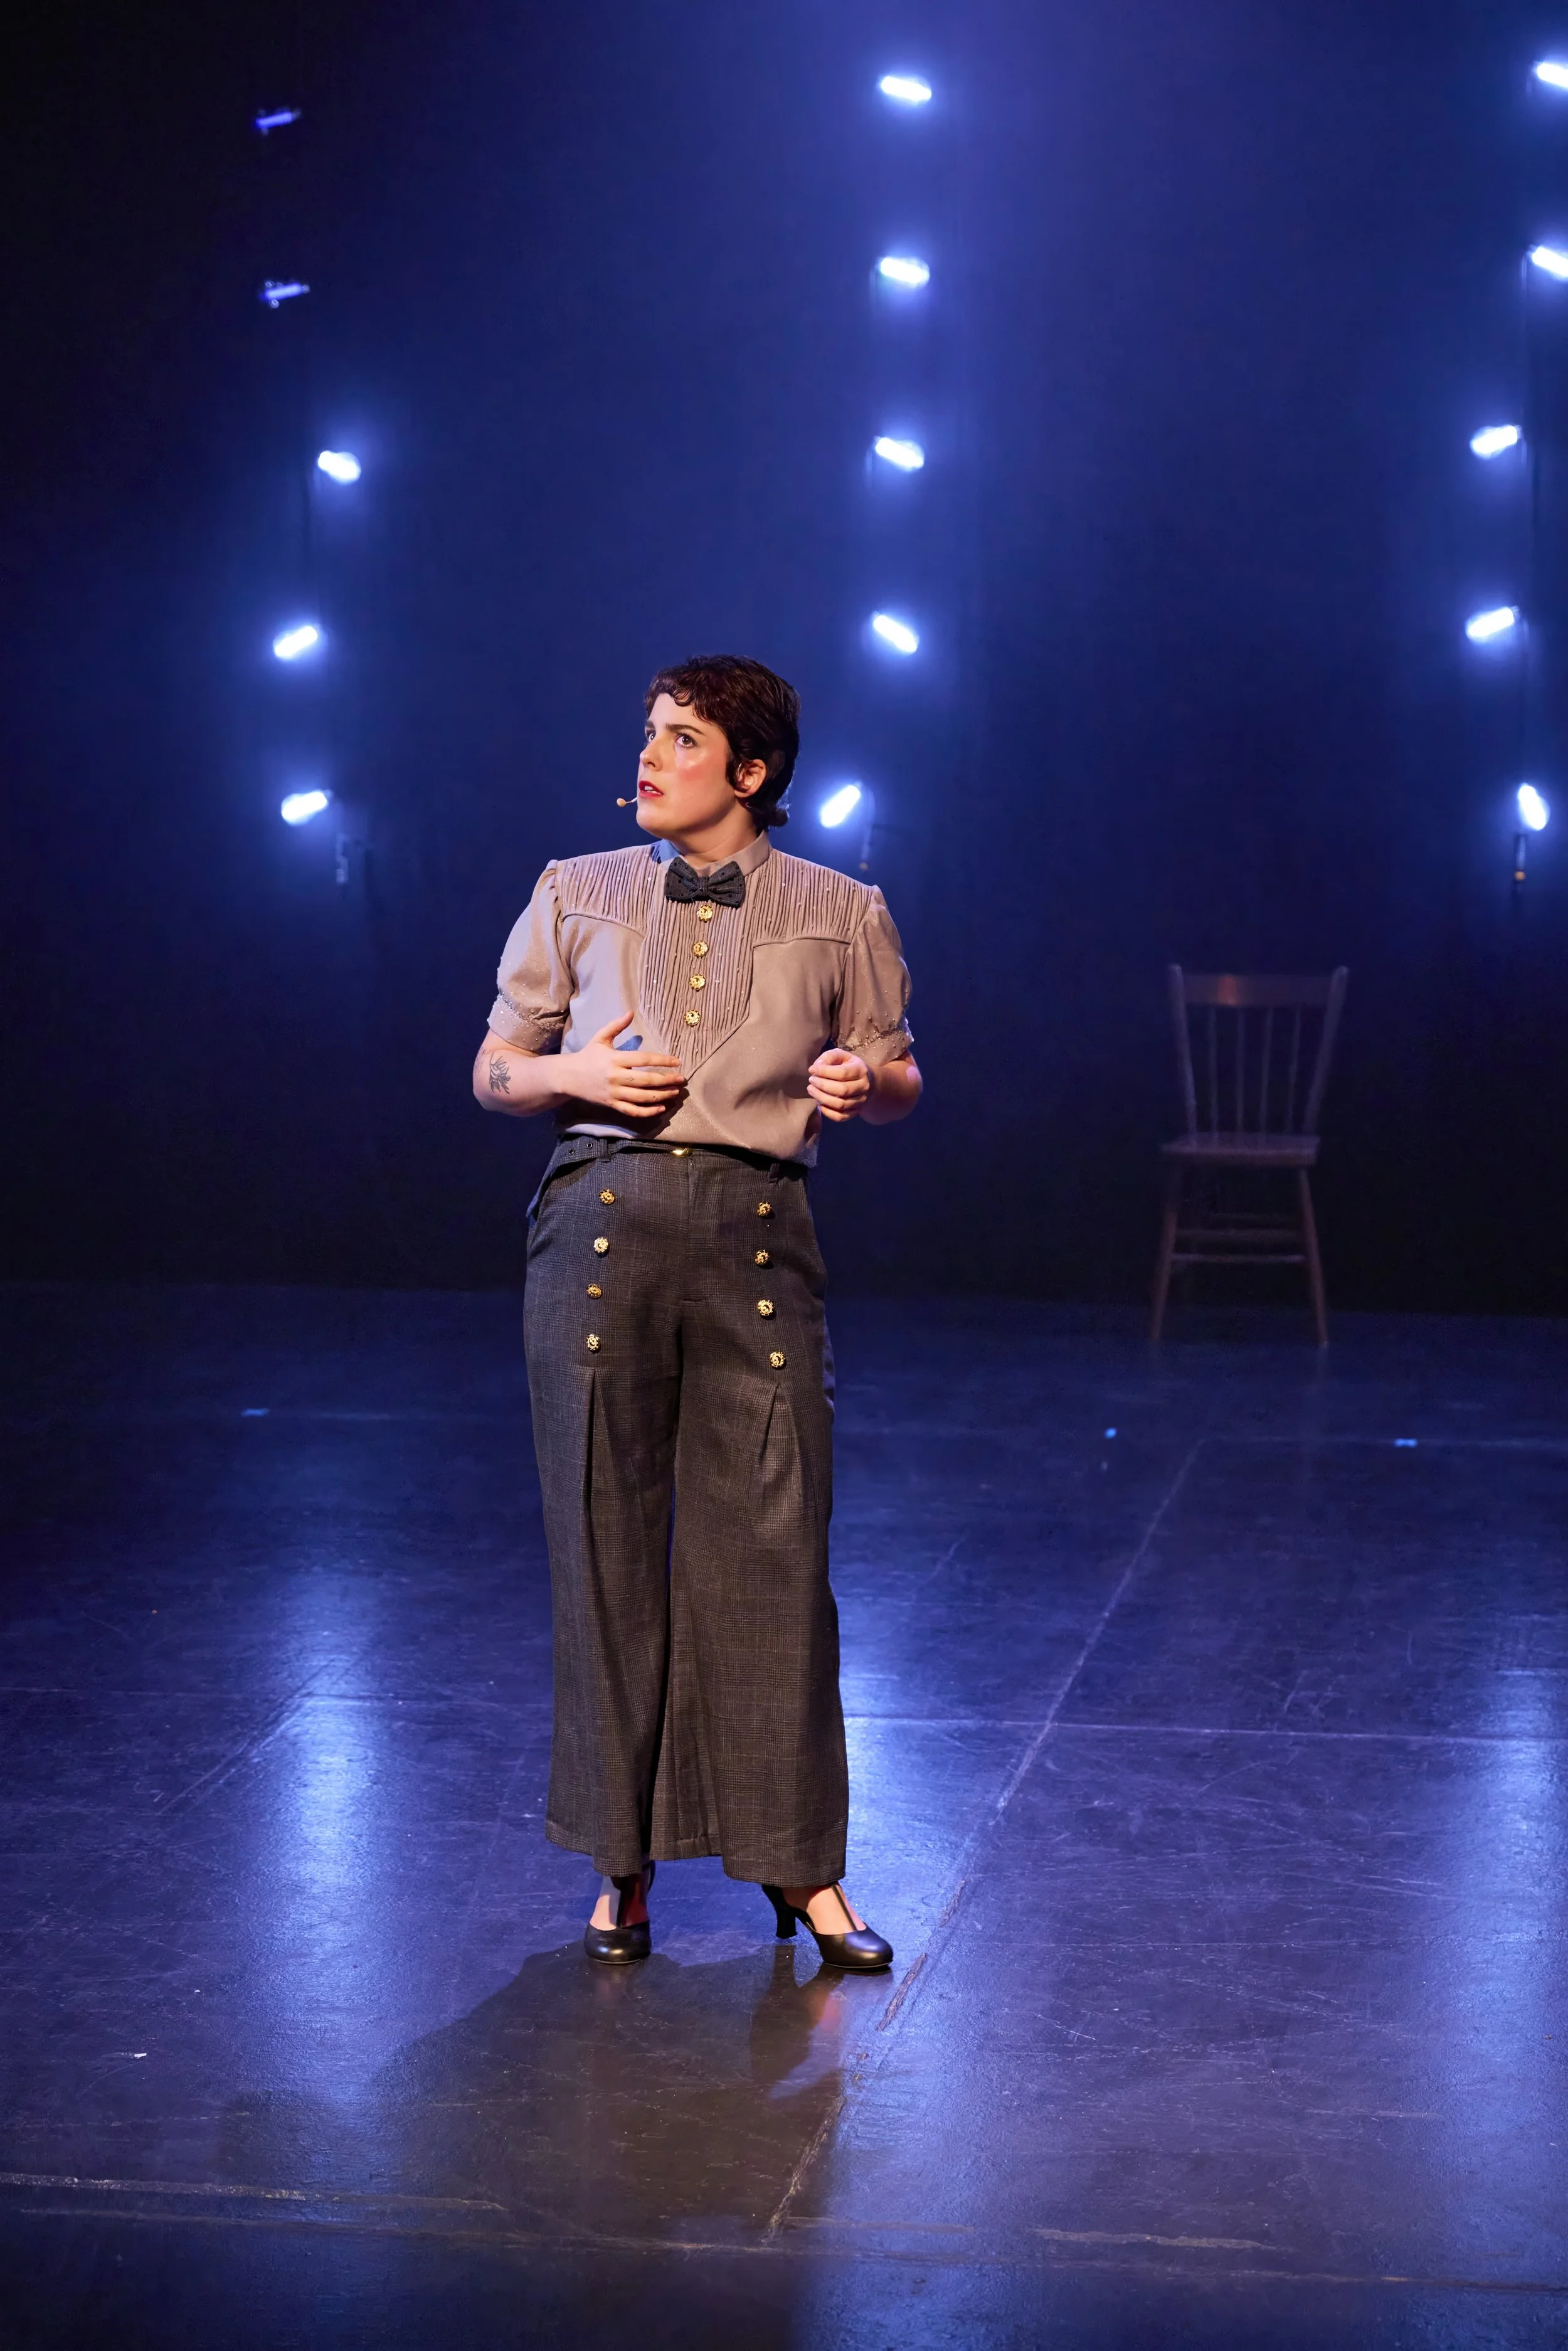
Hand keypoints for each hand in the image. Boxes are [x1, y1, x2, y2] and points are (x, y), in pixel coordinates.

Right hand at [569, 1013, 684, 1118]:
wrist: (568, 1077)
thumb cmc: (588, 1055)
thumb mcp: (600, 1038)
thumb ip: (616, 1026)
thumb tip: (631, 1012)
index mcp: (615, 1059)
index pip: (643, 1059)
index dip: (662, 1060)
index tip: (677, 1061)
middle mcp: (615, 1077)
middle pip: (646, 1080)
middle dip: (667, 1080)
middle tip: (681, 1079)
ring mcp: (614, 1093)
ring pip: (642, 1097)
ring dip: (662, 1095)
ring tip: (675, 1092)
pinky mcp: (612, 1105)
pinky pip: (632, 1111)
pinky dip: (647, 1112)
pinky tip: (661, 1108)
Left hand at [807, 1048, 871, 1122]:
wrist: (867, 1082)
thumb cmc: (849, 1066)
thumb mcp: (841, 1055)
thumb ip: (828, 1057)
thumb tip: (816, 1067)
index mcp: (861, 1070)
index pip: (842, 1073)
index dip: (825, 1072)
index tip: (812, 1069)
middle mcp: (863, 1087)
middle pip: (842, 1090)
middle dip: (822, 1085)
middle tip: (811, 1080)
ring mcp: (860, 1101)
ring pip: (840, 1104)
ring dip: (822, 1098)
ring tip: (812, 1090)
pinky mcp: (855, 1112)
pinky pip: (840, 1117)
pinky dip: (827, 1112)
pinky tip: (819, 1103)